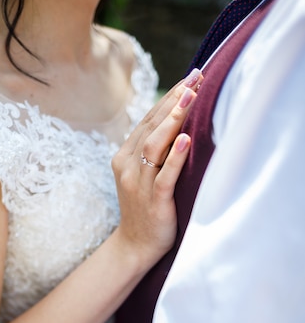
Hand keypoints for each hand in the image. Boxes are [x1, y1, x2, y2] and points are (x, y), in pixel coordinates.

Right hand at [113, 70, 202, 268]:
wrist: (135, 245)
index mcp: (125, 156)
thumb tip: (177, 122)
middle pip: (152, 126)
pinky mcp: (153, 201)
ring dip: (174, 120)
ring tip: (191, 97)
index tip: (191, 77)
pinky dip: (176, 157)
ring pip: (155, 146)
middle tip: (196, 77)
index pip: (148, 120)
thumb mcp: (145, 175)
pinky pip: (164, 175)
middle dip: (175, 100)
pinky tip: (186, 139)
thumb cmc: (146, 208)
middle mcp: (128, 166)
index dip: (169, 98)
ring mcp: (139, 183)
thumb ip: (154, 151)